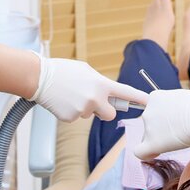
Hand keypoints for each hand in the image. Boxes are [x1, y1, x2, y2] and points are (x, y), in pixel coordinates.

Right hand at [29, 53, 147, 121]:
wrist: (40, 77)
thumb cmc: (64, 70)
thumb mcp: (86, 70)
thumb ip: (100, 82)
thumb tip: (107, 93)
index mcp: (101, 84)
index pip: (125, 92)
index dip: (138, 98)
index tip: (149, 102)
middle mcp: (95, 98)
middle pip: (110, 114)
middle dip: (105, 111)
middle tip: (95, 102)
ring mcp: (83, 110)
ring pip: (90, 115)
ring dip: (84, 108)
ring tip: (71, 95)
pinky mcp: (71, 118)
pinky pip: (76, 118)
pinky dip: (71, 111)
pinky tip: (63, 101)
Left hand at [133, 89, 189, 158]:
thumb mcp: (188, 97)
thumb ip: (180, 105)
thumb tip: (187, 112)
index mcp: (156, 97)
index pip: (153, 109)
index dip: (161, 117)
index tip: (172, 121)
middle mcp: (148, 110)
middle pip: (149, 124)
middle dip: (161, 129)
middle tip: (177, 132)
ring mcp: (148, 127)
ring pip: (148, 138)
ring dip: (160, 140)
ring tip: (178, 140)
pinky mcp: (152, 143)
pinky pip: (140, 152)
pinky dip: (147, 154)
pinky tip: (156, 153)